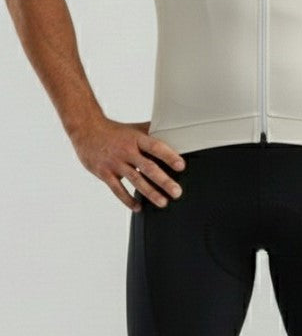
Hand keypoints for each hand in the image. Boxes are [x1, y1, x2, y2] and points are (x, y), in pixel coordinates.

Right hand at [70, 118, 186, 211]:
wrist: (86, 130)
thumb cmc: (114, 131)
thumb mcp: (134, 128)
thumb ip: (151, 132)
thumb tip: (172, 129)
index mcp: (136, 139)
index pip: (155, 147)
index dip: (168, 156)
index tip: (181, 166)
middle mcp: (126, 151)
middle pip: (148, 167)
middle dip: (163, 181)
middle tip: (177, 192)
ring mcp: (115, 163)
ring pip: (135, 180)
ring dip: (150, 193)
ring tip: (163, 202)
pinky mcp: (104, 173)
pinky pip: (117, 189)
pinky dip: (128, 200)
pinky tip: (138, 207)